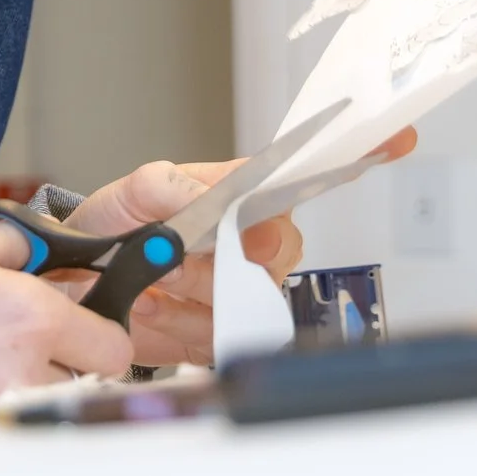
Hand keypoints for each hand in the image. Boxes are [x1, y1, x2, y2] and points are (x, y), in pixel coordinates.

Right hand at [0, 223, 129, 472]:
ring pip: (38, 403)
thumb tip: (33, 258)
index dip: (103, 328)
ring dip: (26, 383)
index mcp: (16, 313)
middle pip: (86, 381)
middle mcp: (9, 371)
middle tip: (36, 339)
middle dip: (72, 362)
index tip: (91, 318)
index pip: (110, 340)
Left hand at [57, 125, 419, 366]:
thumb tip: (210, 197)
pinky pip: (223, 337)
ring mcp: (241, 285)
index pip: (301, 170)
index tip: (394, 138)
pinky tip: (156, 310)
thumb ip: (166, 187)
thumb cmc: (112, 227)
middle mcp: (250, 237)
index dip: (353, 152)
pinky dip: (181, 328)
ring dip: (192, 294)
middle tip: (174, 255)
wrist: (82, 284)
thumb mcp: (128, 195)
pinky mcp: (225, 331)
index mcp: (234, 190)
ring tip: (154, 281)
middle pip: (282, 246)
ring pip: (250, 296)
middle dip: (225, 255)